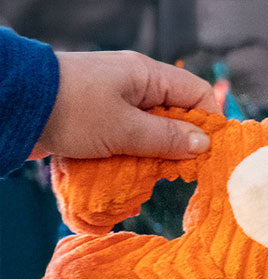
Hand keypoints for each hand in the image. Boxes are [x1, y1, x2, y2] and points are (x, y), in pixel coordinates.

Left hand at [31, 50, 218, 160]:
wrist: (18, 106)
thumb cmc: (73, 110)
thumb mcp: (126, 128)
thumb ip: (167, 138)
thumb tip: (204, 144)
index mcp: (146, 75)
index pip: (196, 94)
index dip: (209, 124)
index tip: (211, 155)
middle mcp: (134, 85)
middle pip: (176, 115)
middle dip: (183, 144)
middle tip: (184, 173)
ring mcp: (116, 101)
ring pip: (154, 130)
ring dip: (157, 154)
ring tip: (157, 177)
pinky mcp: (100, 118)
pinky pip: (131, 137)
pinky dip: (136, 155)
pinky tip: (135, 174)